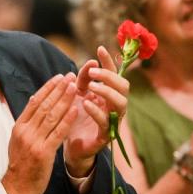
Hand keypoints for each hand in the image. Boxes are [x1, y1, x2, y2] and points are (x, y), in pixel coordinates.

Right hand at [4, 74, 77, 193]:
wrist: (17, 187)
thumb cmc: (21, 164)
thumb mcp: (18, 140)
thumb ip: (27, 121)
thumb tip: (34, 99)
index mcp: (19, 127)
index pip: (34, 102)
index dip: (48, 88)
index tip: (59, 77)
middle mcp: (25, 131)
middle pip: (44, 105)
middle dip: (58, 89)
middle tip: (71, 76)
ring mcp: (34, 141)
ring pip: (51, 116)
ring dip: (64, 100)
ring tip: (75, 87)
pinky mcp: (44, 152)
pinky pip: (58, 133)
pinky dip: (67, 120)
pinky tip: (76, 109)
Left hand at [65, 46, 129, 172]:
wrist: (69, 145)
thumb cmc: (75, 117)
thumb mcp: (76, 94)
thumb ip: (83, 79)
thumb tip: (91, 63)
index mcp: (109, 94)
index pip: (114, 74)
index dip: (108, 61)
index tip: (99, 48)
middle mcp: (114, 106)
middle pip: (123, 86)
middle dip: (109, 76)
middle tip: (92, 73)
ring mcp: (113, 121)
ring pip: (120, 103)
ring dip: (106, 91)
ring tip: (90, 87)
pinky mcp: (106, 136)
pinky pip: (106, 122)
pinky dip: (96, 111)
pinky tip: (85, 103)